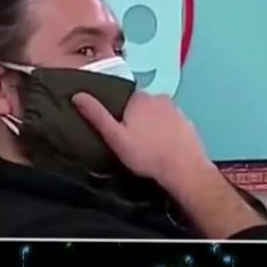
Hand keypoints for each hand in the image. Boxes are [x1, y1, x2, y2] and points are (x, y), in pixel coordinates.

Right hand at [71, 91, 211, 187]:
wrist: (185, 171)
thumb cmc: (146, 154)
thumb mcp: (115, 137)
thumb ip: (97, 115)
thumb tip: (77, 95)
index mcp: (140, 98)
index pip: (125, 97)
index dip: (119, 111)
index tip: (118, 127)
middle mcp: (160, 98)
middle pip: (141, 104)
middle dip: (136, 117)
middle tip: (131, 139)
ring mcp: (177, 110)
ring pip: (158, 113)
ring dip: (152, 123)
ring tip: (148, 145)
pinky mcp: (189, 123)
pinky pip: (172, 123)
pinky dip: (167, 131)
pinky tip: (164, 147)